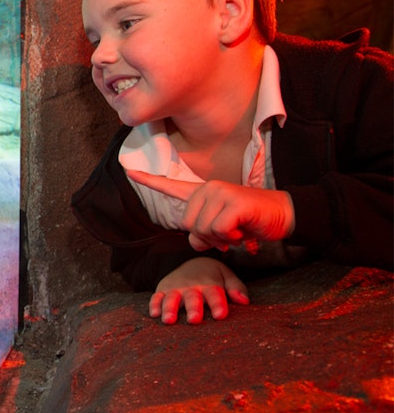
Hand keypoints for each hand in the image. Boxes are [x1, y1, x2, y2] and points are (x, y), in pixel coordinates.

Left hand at [127, 169, 294, 251]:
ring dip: (222, 238)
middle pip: (187, 225)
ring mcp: (220, 192)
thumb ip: (203, 235)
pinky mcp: (232, 202)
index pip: (171, 186)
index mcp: (203, 194)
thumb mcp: (223, 232)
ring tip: (238, 229)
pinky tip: (244, 229)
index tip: (128, 171)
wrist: (285, 216)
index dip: (149, 181)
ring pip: (201, 229)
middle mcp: (208, 189)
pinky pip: (218, 230)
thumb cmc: (252, 223)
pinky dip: (232, 237)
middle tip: (230, 233)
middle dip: (207, 237)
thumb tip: (195, 240)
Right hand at [151, 257, 249, 323]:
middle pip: (192, 298)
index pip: (215, 294)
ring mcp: (175, 288)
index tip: (220, 315)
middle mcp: (192, 287)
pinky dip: (154, 305)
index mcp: (209, 284)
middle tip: (194, 319)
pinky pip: (156, 297)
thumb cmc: (211, 275)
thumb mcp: (226, 275)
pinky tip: (154, 314)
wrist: (189, 260)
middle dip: (193, 308)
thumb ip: (235, 287)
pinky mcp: (162, 290)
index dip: (218, 304)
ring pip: (171, 299)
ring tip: (169, 320)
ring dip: (169, 309)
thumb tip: (244, 302)